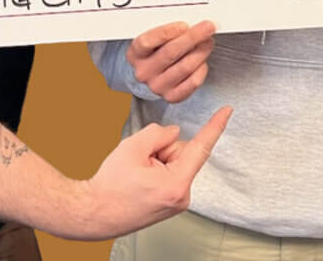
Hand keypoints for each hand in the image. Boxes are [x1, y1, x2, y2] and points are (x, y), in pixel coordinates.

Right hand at [84, 106, 231, 238]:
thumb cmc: (111, 184)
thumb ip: (159, 133)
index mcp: (176, 182)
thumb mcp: (133, 147)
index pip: (201, 147)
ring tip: (137, 174)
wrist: (95, 213)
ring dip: (157, 160)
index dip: (215, 126)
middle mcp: (182, 195)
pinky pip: (169, 172)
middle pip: (182, 152)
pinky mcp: (171, 203)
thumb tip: (174, 133)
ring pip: (174, 161)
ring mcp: (177, 201)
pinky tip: (140, 180)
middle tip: (140, 161)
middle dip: (163, 148)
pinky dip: (156, 169)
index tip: (228, 110)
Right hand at [127, 20, 215, 102]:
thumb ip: (166, 30)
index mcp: (135, 54)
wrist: (152, 73)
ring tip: (208, 41)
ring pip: (185, 67)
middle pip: (170, 53)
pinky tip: (202, 60)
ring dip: (201, 51)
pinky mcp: (172, 96)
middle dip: (192, 37)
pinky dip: (201, 69)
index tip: (184, 24)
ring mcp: (157, 86)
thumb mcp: (153, 37)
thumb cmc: (155, 51)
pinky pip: (193, 82)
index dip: (167, 32)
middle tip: (207, 27)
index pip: (147, 42)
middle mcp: (144, 72)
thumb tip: (189, 23)